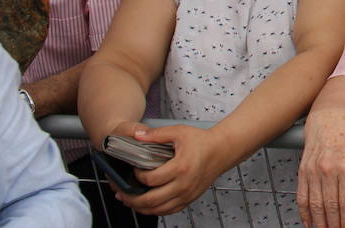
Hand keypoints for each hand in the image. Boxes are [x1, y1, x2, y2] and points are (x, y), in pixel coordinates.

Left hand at [112, 123, 228, 216]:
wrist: (222, 150)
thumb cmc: (203, 141)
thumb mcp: (179, 132)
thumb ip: (157, 134)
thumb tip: (137, 136)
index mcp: (180, 167)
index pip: (150, 179)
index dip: (137, 176)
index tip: (133, 170)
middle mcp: (184, 184)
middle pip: (150, 200)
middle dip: (131, 198)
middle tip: (121, 193)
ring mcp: (187, 194)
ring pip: (158, 210)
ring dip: (140, 208)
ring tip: (130, 200)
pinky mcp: (190, 198)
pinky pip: (168, 211)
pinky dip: (155, 211)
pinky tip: (147, 205)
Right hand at [297, 108, 344, 227]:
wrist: (330, 118)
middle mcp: (327, 169)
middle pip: (329, 206)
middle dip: (333, 226)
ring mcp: (313, 171)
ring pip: (314, 204)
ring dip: (318, 223)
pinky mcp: (302, 171)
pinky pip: (301, 196)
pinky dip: (304, 213)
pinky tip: (309, 222)